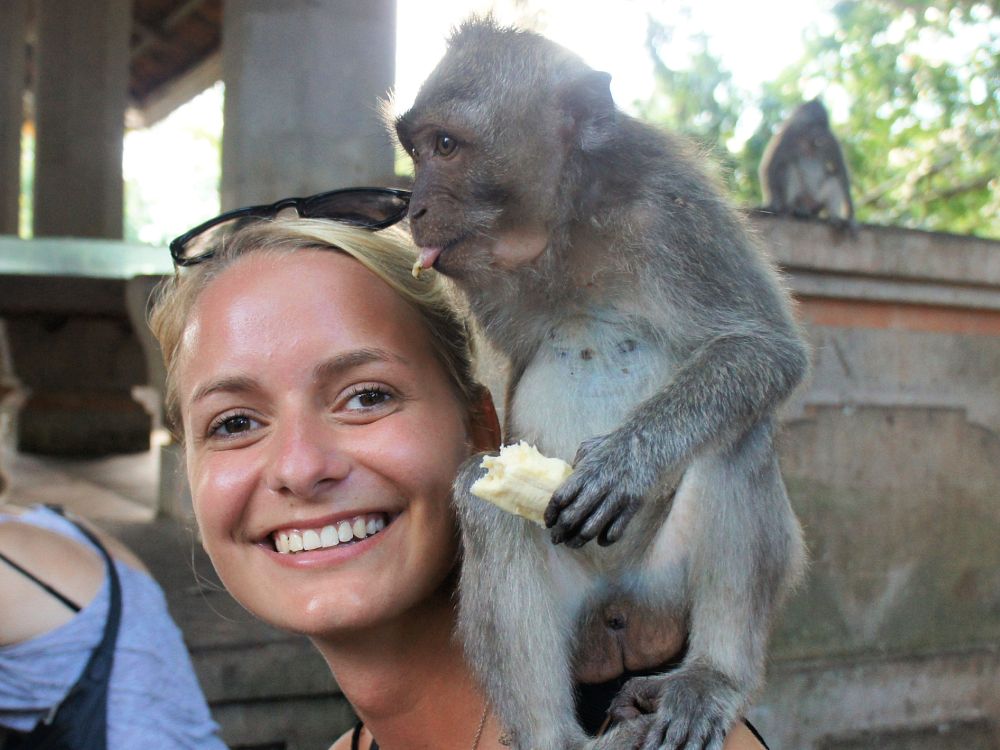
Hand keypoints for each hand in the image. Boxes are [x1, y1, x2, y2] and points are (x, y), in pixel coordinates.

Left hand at [544, 432, 644, 547]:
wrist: (649, 442)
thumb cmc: (615, 445)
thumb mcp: (589, 448)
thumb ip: (576, 466)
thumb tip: (568, 481)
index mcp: (585, 472)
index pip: (560, 498)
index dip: (551, 513)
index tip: (548, 522)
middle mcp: (599, 486)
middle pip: (572, 517)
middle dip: (560, 532)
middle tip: (556, 538)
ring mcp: (617, 497)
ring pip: (591, 529)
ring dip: (578, 540)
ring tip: (572, 543)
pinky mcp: (633, 505)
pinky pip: (616, 531)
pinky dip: (605, 540)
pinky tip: (600, 540)